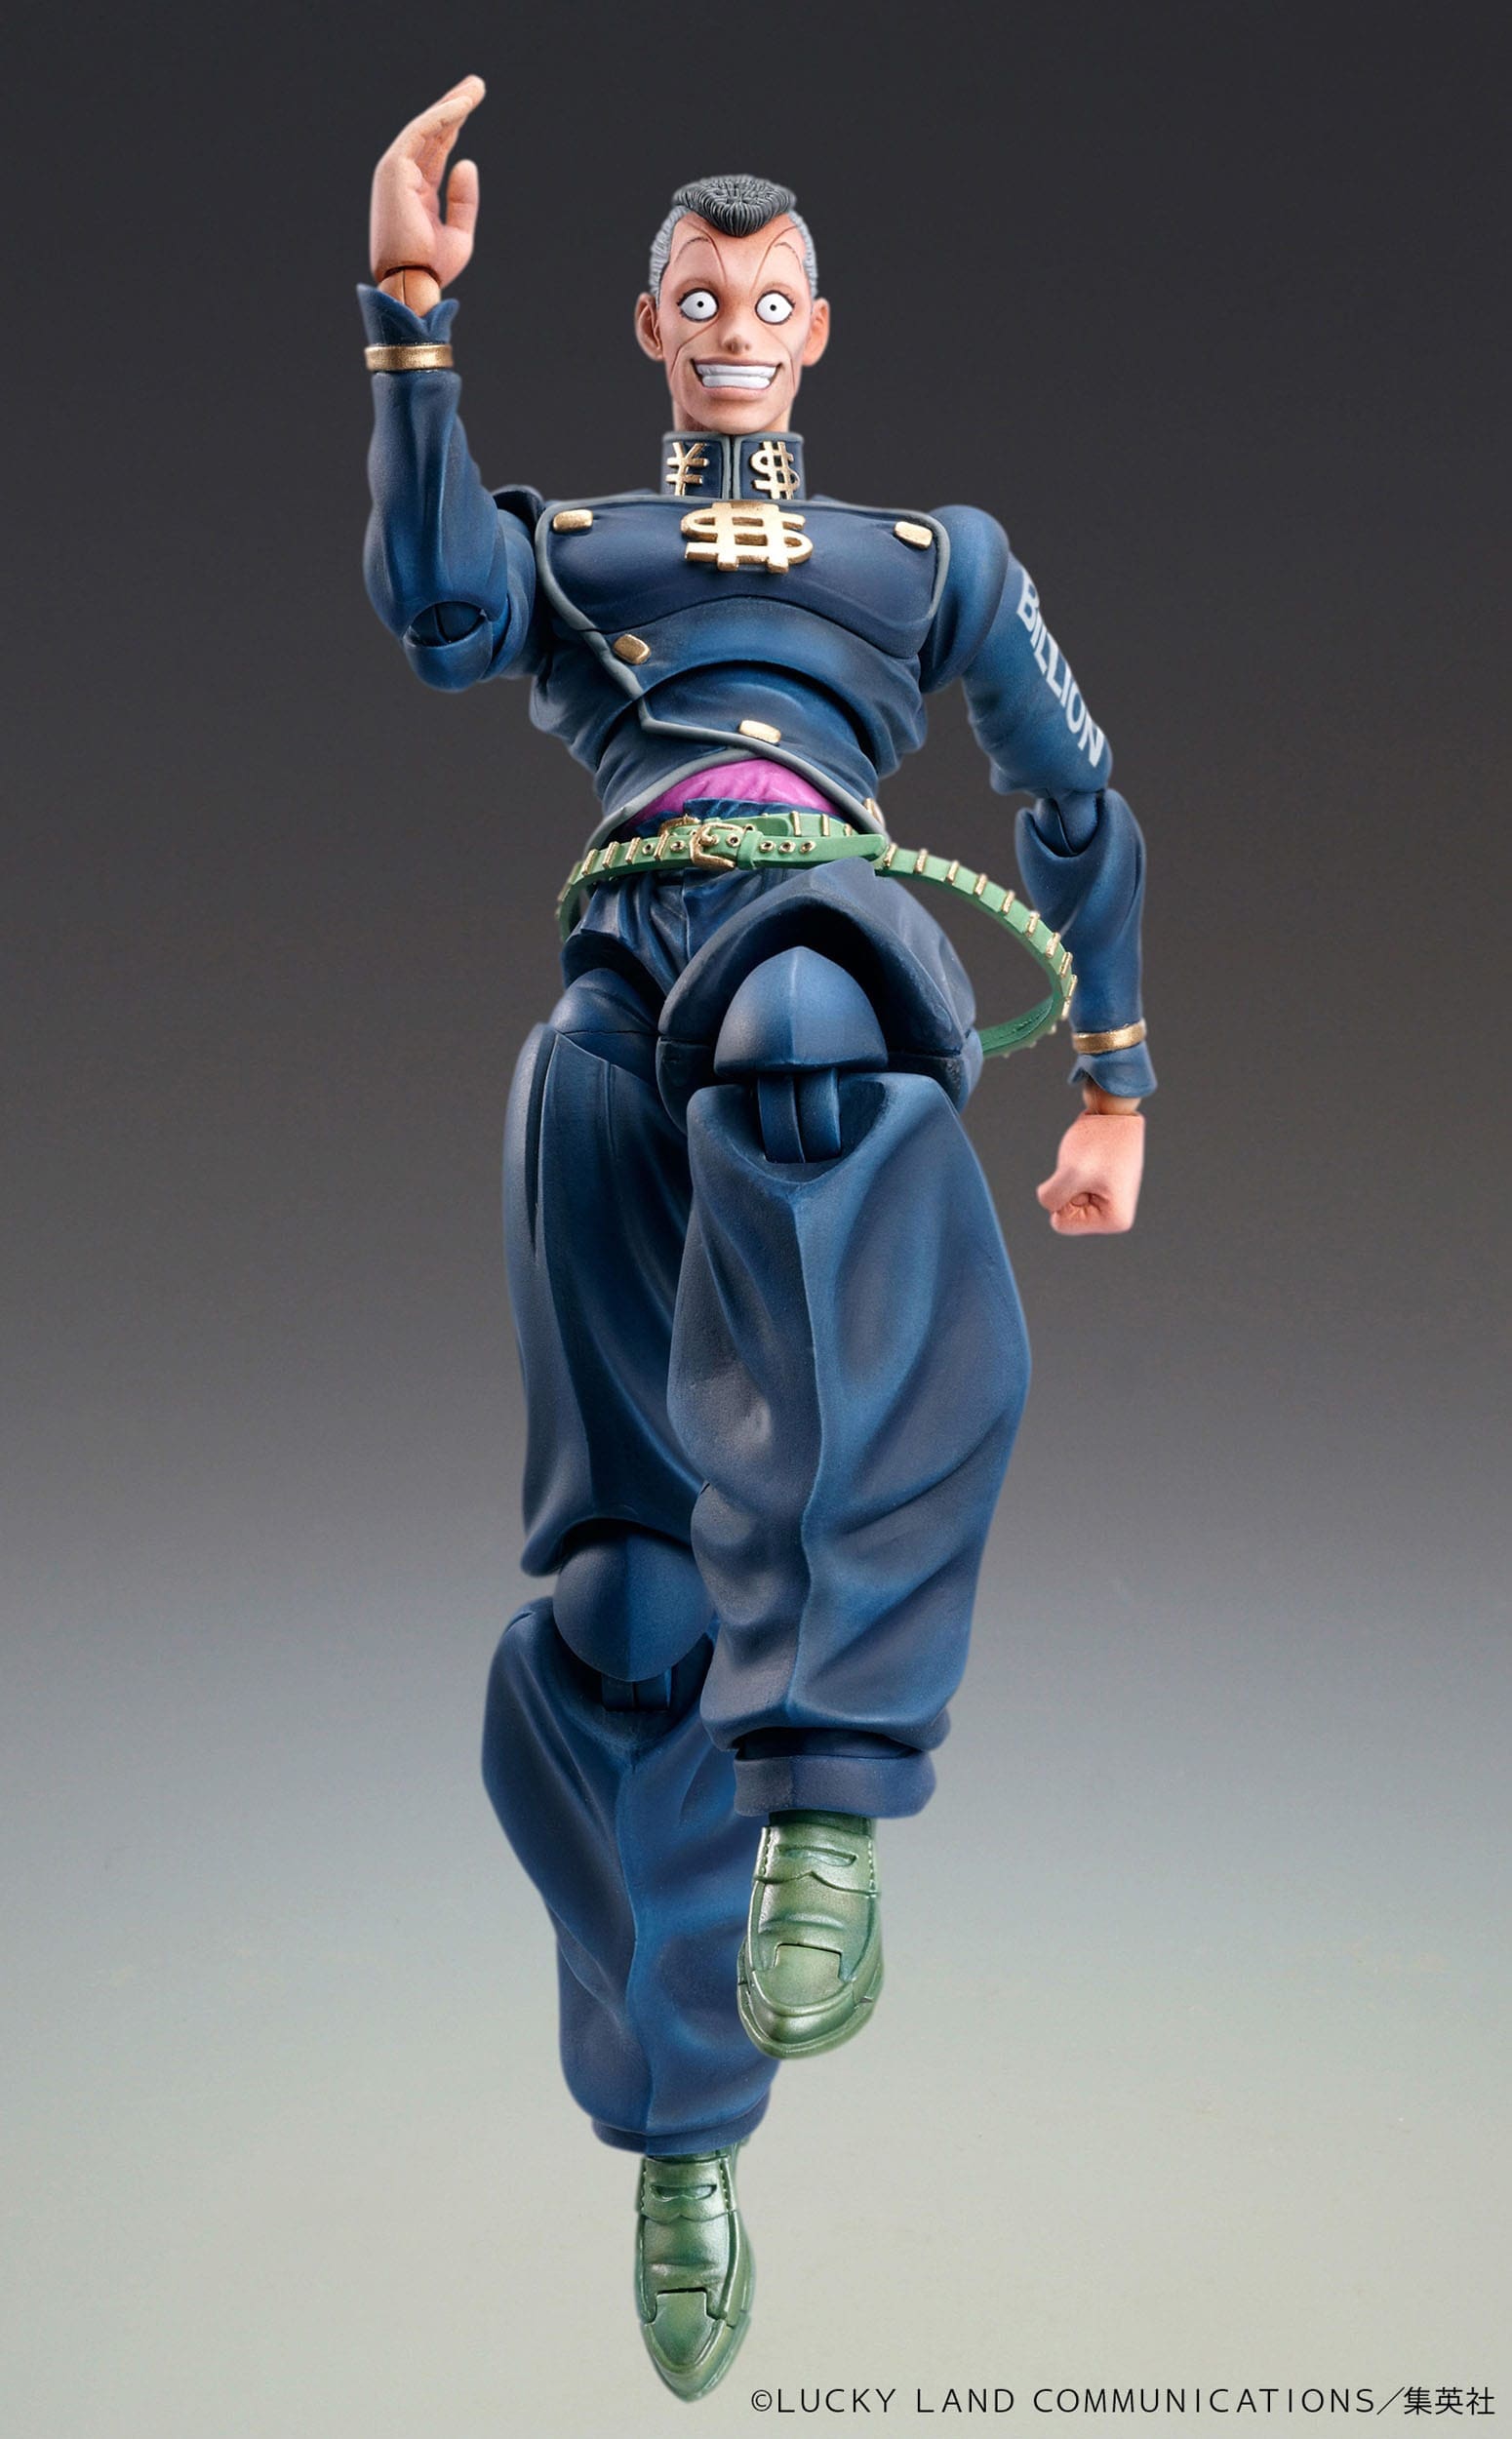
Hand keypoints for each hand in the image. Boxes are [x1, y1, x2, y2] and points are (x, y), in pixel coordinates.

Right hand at [369, 75, 485, 295]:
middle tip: (477, 85)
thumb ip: (464, 199)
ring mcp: (396, 171)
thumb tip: (466, 161)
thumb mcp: (459, 234)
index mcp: (417, 192)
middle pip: (432, 133)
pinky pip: (421, 133)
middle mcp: (404, 177)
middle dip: (454, 107)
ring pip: (427, 128)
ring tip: (476, 88)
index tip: (472, 105)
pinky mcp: (393, 168)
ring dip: (452, 105)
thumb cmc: (433, 267)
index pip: (437, 150)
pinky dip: (441, 117)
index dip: (455, 126)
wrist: (412, 283)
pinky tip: (463, 106)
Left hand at [1036, 1111, 1144, 1234]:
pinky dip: (1072, 1172)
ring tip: (1089, 1162)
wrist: (1115, 1113)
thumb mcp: (1070, 1172)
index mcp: (1114, 1221)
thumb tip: (1049, 1204)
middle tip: (1087, 1166)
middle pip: (1065, 1214)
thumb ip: (1050, 1198)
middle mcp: (1115, 1218)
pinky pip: (1073, 1189)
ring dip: (1069, 1179)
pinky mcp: (1102, 1190)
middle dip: (1067, 1188)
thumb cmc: (1098, 1141)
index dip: (1062, 1196)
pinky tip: (1091, 1159)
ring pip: (1067, 1200)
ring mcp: (1109, 1203)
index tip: (1084, 1176)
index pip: (1061, 1223)